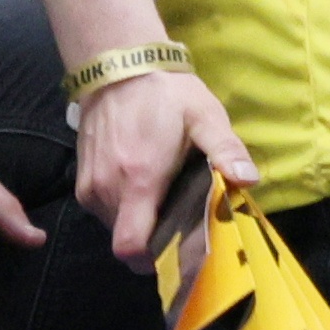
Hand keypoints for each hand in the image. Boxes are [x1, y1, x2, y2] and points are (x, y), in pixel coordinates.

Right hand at [75, 71, 257, 268]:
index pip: (130, 246)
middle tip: (181, 226)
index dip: (151, 261)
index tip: (177, 255)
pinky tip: (145, 187)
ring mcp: (90, 186)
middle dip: (152, 242)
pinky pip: (103, 209)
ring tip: (166, 201)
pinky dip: (123, 208)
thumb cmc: (167, 94)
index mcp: (139, 180)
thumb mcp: (205, 116)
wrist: (119, 69)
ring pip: (113, 227)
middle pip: (125, 241)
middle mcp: (108, 190)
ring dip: (138, 222)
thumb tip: (248, 180)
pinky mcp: (82, 179)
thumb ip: (225, 150)